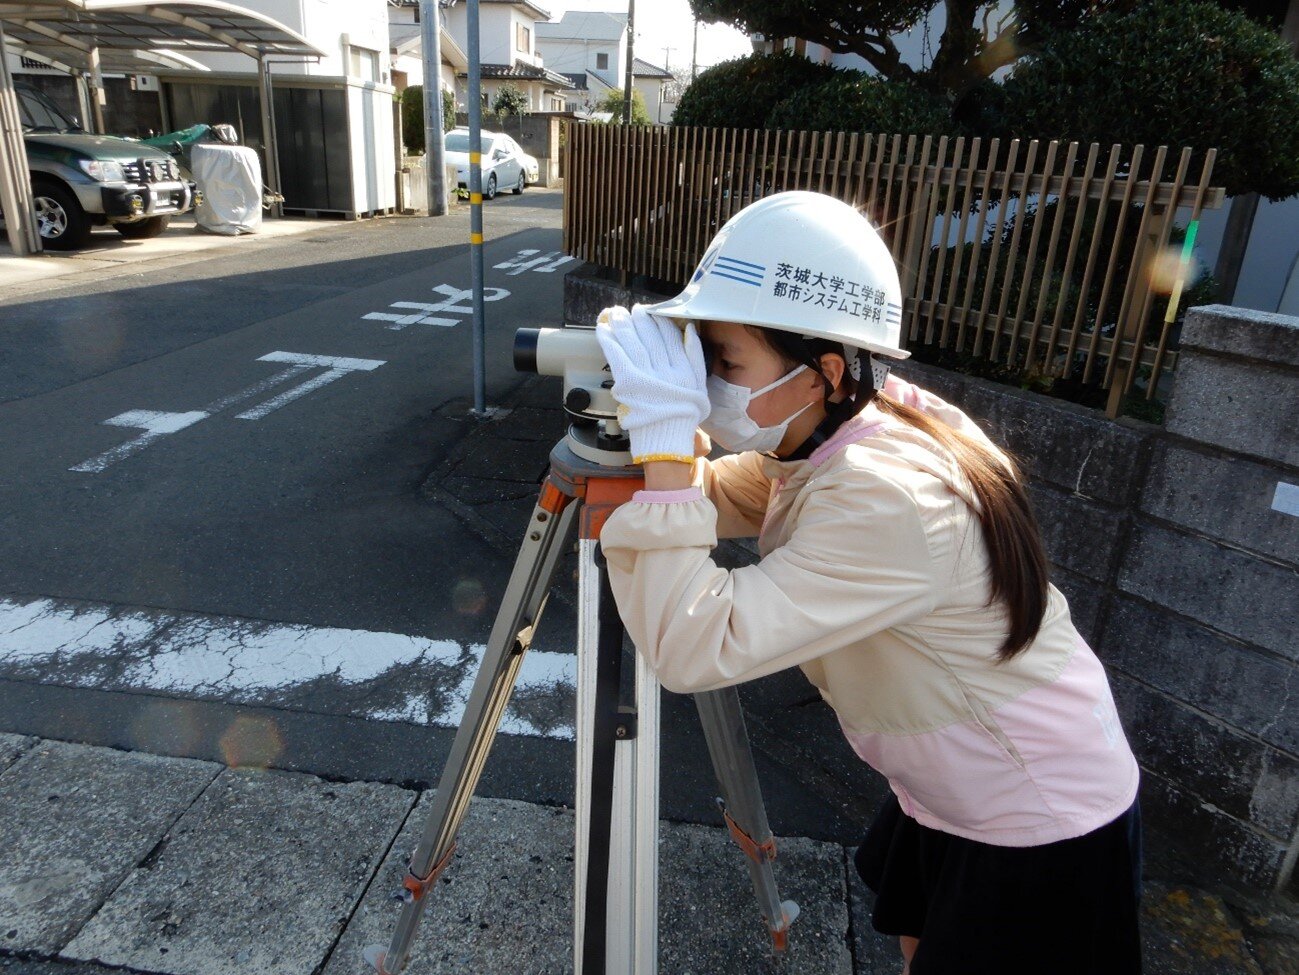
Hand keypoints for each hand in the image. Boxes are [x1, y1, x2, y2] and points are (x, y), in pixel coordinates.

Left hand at [595, 304, 709, 464]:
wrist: (666, 441)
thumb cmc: (683, 416)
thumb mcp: (699, 386)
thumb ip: (696, 356)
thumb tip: (690, 330)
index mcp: (683, 368)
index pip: (670, 336)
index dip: (659, 321)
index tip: (652, 312)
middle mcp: (666, 369)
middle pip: (650, 336)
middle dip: (639, 320)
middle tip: (632, 310)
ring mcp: (646, 376)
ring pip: (633, 342)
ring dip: (622, 325)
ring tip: (615, 313)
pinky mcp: (628, 384)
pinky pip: (617, 356)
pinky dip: (609, 341)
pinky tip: (603, 330)